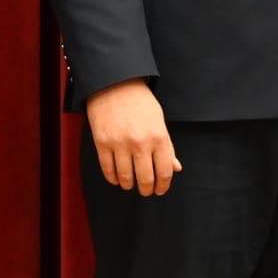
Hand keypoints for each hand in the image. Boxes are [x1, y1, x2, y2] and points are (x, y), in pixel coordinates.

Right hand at [85, 78, 179, 195]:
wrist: (115, 85)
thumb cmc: (141, 103)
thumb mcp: (160, 122)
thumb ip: (167, 147)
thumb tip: (175, 168)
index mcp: (159, 137)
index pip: (165, 171)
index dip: (163, 185)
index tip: (160, 190)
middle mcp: (141, 143)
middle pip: (145, 178)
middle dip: (146, 189)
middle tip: (146, 191)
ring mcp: (120, 144)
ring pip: (125, 176)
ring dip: (129, 185)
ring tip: (131, 185)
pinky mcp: (102, 143)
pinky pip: (108, 169)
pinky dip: (113, 178)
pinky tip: (117, 179)